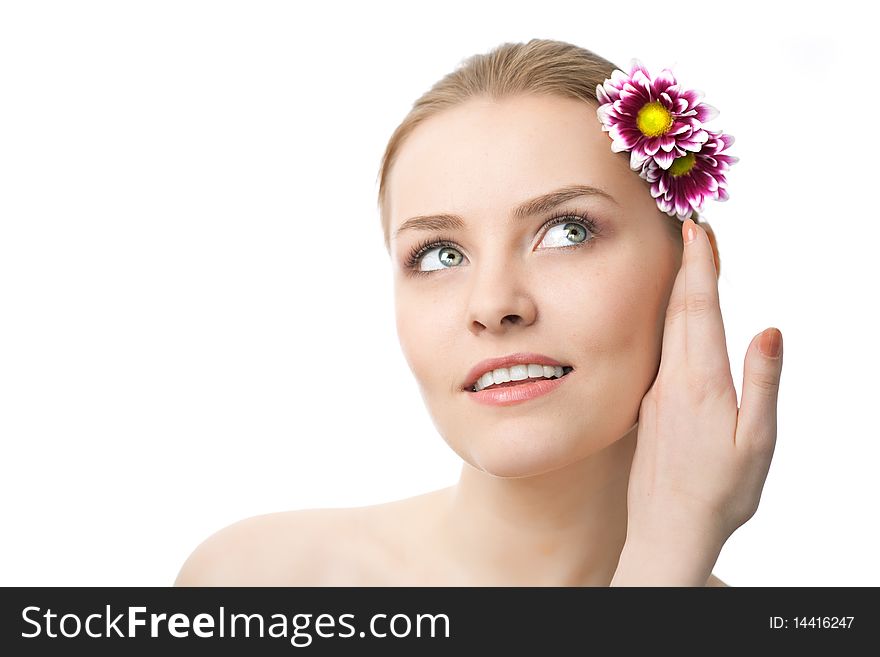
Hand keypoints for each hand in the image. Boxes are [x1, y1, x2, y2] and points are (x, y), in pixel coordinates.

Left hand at [616, 218, 783, 583]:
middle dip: (686, 266)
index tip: (698, 230)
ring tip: (686, 260)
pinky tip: (673, 318)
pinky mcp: (648, 405)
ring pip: (664, 329)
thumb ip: (762, 383)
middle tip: (692, 229)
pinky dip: (667, 323)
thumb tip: (769, 329)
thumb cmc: (721, 492)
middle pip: (677, 310)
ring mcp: (655, 392)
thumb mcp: (756, 442)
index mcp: (700, 383)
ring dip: (676, 291)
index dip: (699, 266)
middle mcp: (671, 380)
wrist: (668, 530)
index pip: (698, 310)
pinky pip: (657, 351)